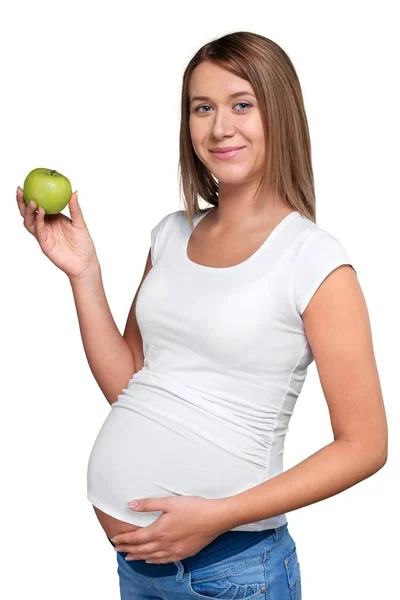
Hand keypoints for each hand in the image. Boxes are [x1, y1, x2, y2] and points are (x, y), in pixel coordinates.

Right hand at [17, 187, 98, 279]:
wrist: (85, 262)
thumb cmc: (84, 244)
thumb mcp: (80, 223)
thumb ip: (75, 209)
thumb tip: (74, 192)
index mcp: (53, 219)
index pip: (39, 205)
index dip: (31, 196)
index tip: (27, 184)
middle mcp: (46, 226)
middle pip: (29, 213)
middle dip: (22, 202)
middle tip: (20, 190)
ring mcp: (44, 235)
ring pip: (30, 222)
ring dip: (28, 211)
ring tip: (32, 201)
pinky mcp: (45, 244)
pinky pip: (39, 231)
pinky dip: (38, 221)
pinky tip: (40, 213)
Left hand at [111, 495, 228, 563]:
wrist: (215, 518)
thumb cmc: (193, 507)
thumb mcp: (169, 502)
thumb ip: (149, 504)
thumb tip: (130, 505)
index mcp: (159, 531)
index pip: (136, 538)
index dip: (124, 539)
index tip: (114, 539)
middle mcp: (164, 544)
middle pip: (141, 550)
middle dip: (127, 549)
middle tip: (117, 549)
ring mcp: (174, 551)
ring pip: (151, 557)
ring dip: (138, 557)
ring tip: (129, 557)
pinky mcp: (184, 553)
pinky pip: (164, 561)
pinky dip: (154, 561)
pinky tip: (151, 560)